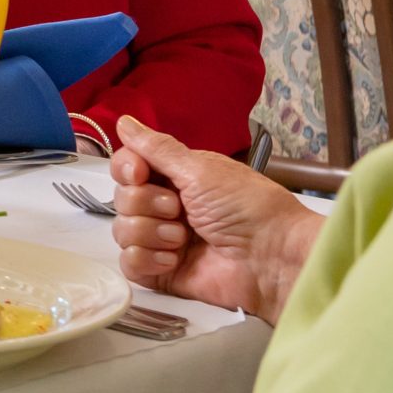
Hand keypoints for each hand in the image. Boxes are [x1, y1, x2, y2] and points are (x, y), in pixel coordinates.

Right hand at [110, 118, 320, 322]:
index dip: (126, 169)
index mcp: (176, 176)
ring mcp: (162, 240)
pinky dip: (147, 259)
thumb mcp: (200, 169)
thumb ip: (157, 148)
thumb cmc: (246, 207)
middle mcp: (166, 206)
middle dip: (146, 203)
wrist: (270, 258)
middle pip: (121, 198)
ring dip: (150, 233)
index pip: (127, 166)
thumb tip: (124, 121)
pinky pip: (128, 263)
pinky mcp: (162, 271)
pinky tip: (173, 259)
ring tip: (183, 239)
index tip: (140, 173)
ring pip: (122, 231)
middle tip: (179, 210)